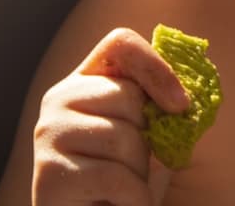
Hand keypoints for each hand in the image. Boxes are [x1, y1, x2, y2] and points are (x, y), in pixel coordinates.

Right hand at [32, 28, 190, 204]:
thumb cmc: (126, 179)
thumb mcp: (146, 132)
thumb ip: (158, 103)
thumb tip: (186, 93)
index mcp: (84, 81)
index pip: (120, 44)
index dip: (156, 67)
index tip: (180, 105)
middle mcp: (58, 99)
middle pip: (128, 96)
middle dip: (146, 138)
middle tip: (132, 164)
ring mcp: (49, 134)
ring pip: (123, 137)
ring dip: (138, 173)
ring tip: (121, 187)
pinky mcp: (49, 174)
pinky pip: (115, 177)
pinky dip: (133, 198)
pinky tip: (120, 204)